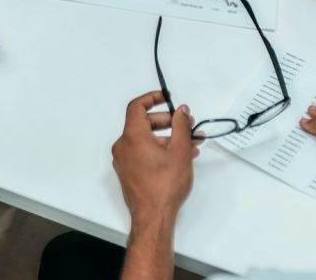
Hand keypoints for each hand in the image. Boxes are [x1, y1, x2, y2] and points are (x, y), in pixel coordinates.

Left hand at [112, 91, 199, 225]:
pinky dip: (160, 150)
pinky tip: (180, 157)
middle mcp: (124, 146)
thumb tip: (181, 111)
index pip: (137, 106)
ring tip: (191, 143)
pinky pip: (144, 153)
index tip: (167, 98)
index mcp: (132, 136)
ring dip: (168, 138)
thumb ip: (181, 125)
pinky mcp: (129, 172)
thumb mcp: (180, 150)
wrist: (153, 216)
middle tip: (187, 124)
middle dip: (168, 122)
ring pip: (147, 140)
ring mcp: (125, 160)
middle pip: (144, 123)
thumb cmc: (164, 185)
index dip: (152, 98)